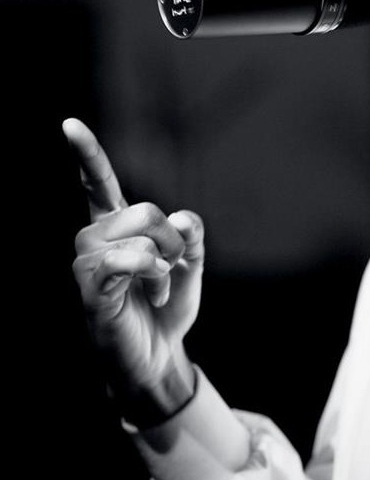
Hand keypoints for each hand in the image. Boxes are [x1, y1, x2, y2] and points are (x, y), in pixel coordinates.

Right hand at [63, 117, 202, 402]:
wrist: (161, 355)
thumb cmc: (167, 306)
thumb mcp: (190, 263)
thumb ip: (191, 234)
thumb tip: (182, 219)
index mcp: (116, 227)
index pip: (99, 185)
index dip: (87, 155)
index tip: (68, 124)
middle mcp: (94, 239)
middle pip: (145, 210)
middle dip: (174, 239)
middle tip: (172, 268)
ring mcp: (89, 265)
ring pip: (141, 236)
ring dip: (165, 264)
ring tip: (158, 289)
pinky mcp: (92, 291)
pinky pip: (124, 260)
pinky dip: (151, 272)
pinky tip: (154, 293)